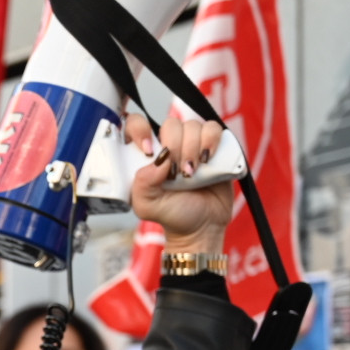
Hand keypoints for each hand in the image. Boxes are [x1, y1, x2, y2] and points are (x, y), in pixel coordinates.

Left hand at [124, 114, 232, 254]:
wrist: (203, 226)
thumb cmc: (172, 214)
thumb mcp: (147, 206)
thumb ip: (142, 184)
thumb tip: (160, 159)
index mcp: (146, 156)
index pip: (135, 124)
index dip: (140, 129)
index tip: (149, 151)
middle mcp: (168, 145)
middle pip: (170, 124)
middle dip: (175, 147)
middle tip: (178, 173)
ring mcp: (191, 143)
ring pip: (192, 125)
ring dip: (193, 148)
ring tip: (193, 173)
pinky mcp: (212, 146)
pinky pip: (213, 128)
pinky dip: (211, 141)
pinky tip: (208, 159)